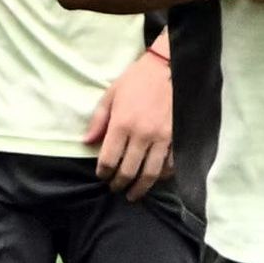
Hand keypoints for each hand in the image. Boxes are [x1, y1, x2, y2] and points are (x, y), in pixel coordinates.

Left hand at [85, 46, 176, 197]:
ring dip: (140, 188)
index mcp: (122, 123)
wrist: (169, 68)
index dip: (103, 173)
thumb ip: (98, 120)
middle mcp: (142, 135)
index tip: (102, 176)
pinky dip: (161, 177)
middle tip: (115, 189)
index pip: (108, 159)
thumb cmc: (137, 80)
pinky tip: (154, 179)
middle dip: (119, 184)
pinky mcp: (177, 138)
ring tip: (133, 194)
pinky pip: (169, 165)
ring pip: (150, 174)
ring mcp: (162, 138)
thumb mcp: (111, 94)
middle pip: (128, 171)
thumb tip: (86, 143)